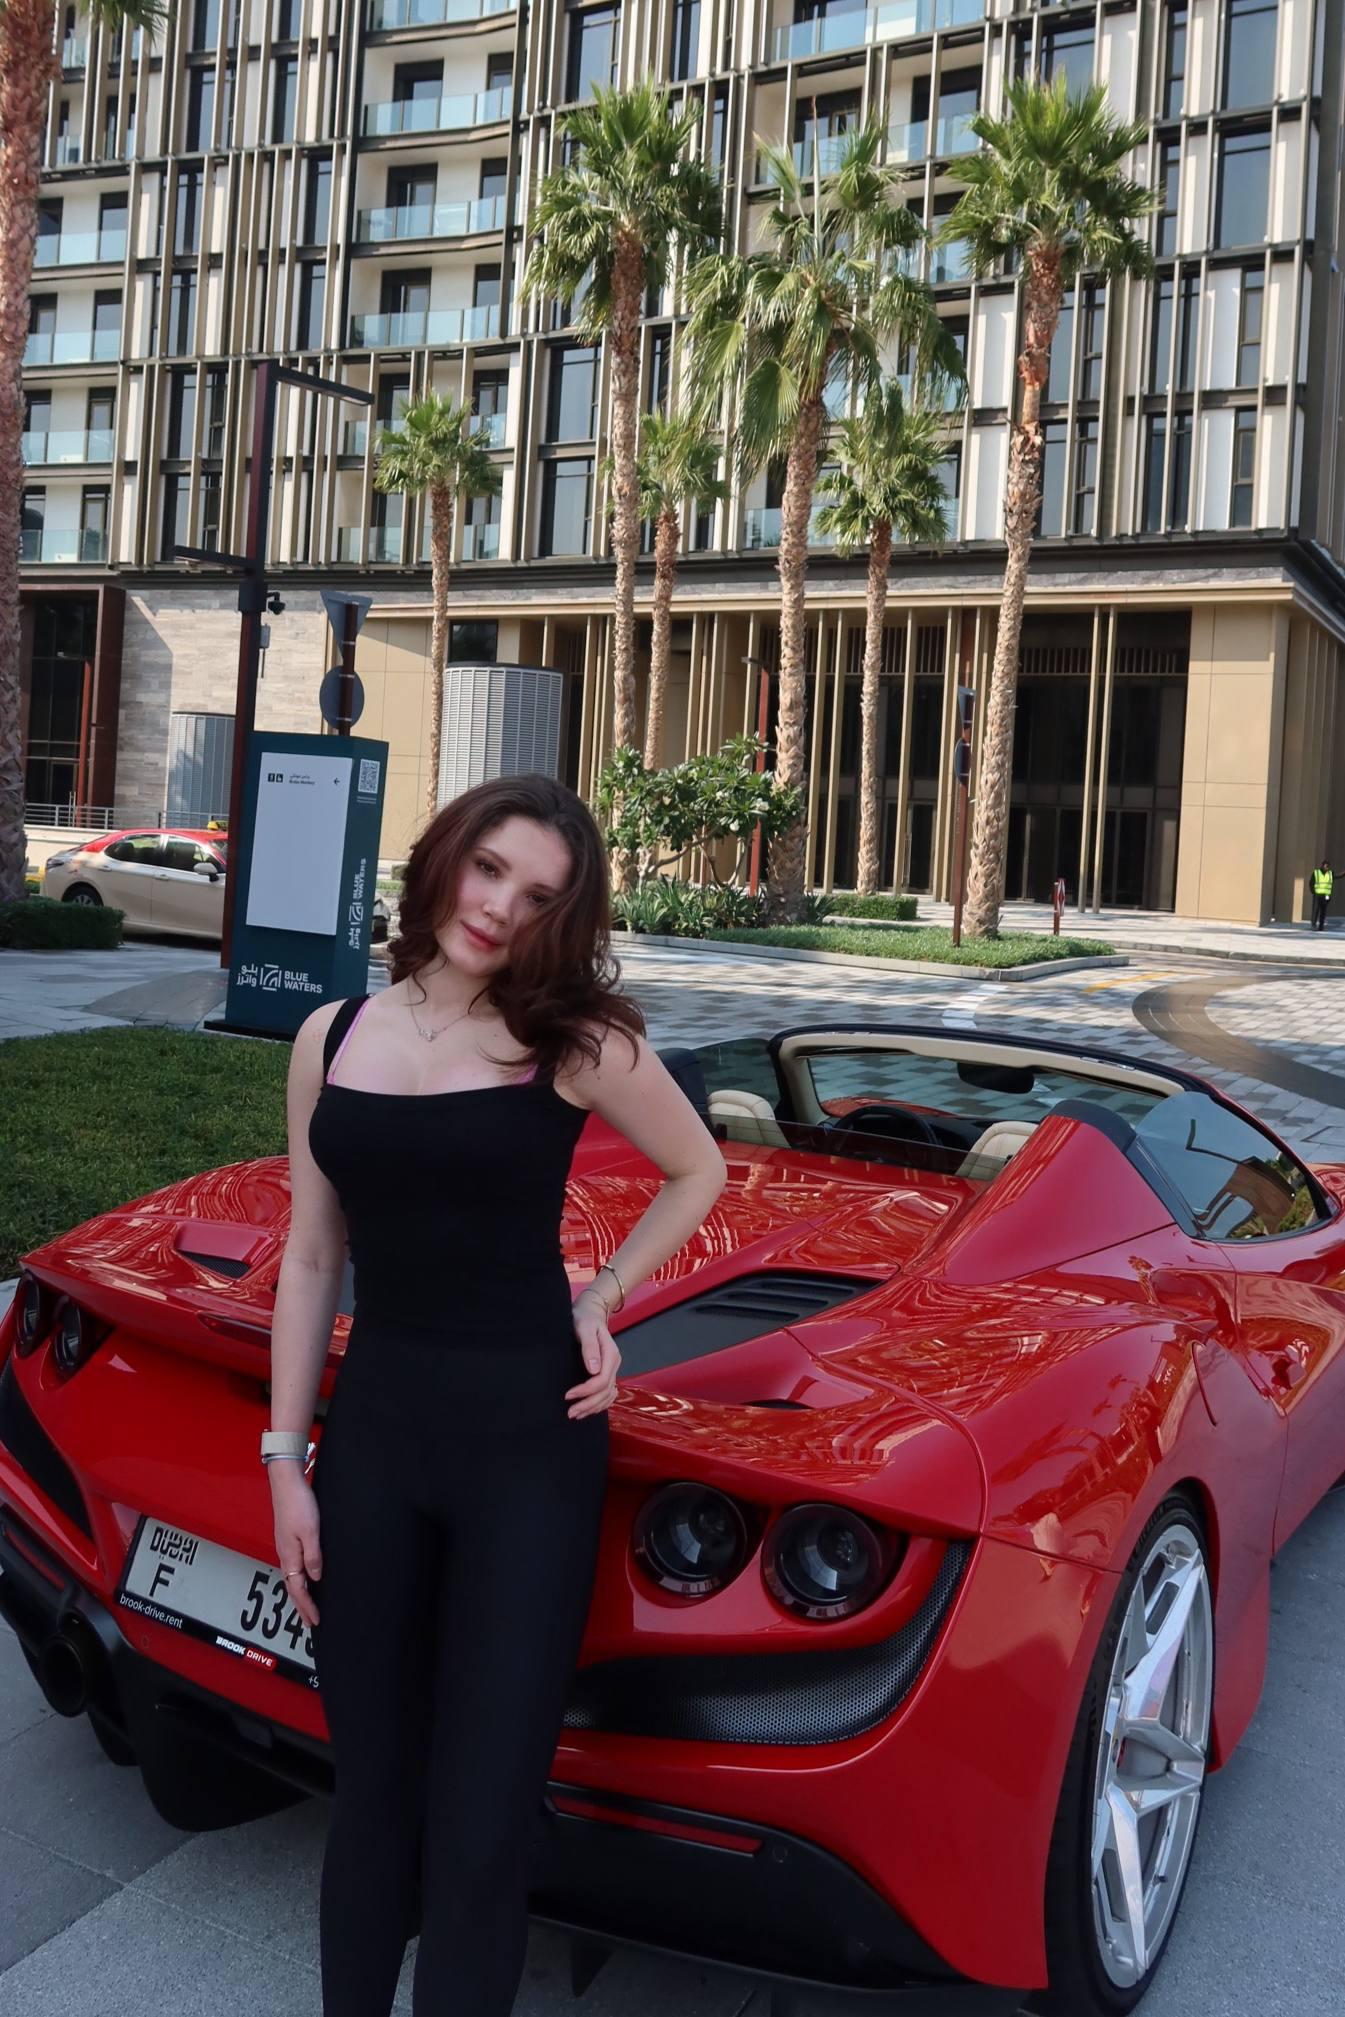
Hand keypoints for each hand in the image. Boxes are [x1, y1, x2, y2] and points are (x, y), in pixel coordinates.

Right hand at [270, 1466, 322, 1628]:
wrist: (287, 1481)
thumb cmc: (299, 1503)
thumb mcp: (311, 1531)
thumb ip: (313, 1556)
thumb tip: (316, 1577)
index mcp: (290, 1555)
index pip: (298, 1589)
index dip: (307, 1606)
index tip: (315, 1620)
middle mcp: (285, 1553)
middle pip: (293, 1587)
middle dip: (301, 1606)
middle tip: (310, 1622)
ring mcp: (285, 1546)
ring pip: (292, 1577)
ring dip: (300, 1594)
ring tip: (307, 1605)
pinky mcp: (288, 1537)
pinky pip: (293, 1565)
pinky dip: (299, 1578)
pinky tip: (305, 1576)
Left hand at [567, 1286, 621, 1419]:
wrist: (590, 1312)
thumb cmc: (584, 1318)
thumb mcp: (584, 1327)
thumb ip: (589, 1347)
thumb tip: (593, 1370)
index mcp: (611, 1355)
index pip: (602, 1380)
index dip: (586, 1391)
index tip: (568, 1395)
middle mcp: (613, 1364)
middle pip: (605, 1392)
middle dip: (588, 1404)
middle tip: (570, 1413)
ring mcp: (611, 1369)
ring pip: (608, 1396)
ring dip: (593, 1407)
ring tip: (576, 1414)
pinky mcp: (606, 1372)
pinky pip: (608, 1394)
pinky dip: (599, 1404)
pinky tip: (587, 1409)